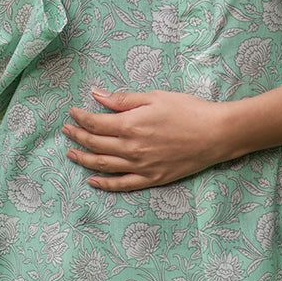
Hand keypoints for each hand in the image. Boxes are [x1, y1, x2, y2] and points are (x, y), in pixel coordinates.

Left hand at [63, 88, 230, 190]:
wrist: (215, 134)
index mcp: (131, 124)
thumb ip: (123, 99)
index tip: (72, 113)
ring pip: (104, 166)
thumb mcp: (154, 97)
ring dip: (84, 160)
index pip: (96, 123)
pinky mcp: (152, 178)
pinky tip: (94, 180)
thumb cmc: (187, 110)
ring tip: (71, 154)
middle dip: (77, 136)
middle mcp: (131, 148)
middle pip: (95, 144)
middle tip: (66, 131)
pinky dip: (105, 184)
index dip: (80, 117)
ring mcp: (141, 166)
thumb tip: (97, 95)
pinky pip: (122, 184)